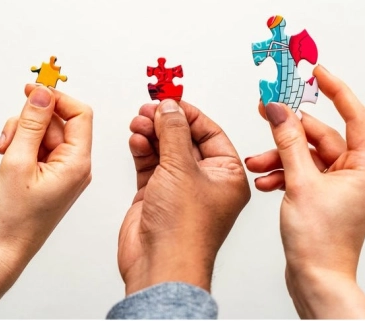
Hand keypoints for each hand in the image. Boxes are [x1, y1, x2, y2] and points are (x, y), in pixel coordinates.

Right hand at [0, 84, 92, 266]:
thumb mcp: (17, 161)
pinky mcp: (50, 176)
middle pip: (58, 122)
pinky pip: (39, 148)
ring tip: (4, 154)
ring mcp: (63, 171)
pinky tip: (7, 159)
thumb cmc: (13, 217)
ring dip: (21, 134)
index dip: (57, 98)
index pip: (80, 114)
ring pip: (44, 133)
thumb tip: (43, 93)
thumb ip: (31, 123)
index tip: (32, 91)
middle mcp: (76, 165)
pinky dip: (21, 147)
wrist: (3, 252)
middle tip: (8, 140)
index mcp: (78, 162)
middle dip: (29, 122)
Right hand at [118, 100, 249, 294]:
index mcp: (228, 175)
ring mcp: (180, 189)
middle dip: (166, 123)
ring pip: (165, 150)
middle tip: (150, 109)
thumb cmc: (185, 229)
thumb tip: (170, 108)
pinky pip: (150, 165)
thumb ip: (173, 132)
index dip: (190, 114)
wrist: (160, 264)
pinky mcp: (157, 197)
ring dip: (152, 134)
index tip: (171, 100)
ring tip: (139, 122)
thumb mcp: (182, 168)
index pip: (211, 133)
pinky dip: (143, 150)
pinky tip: (137, 140)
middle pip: (186, 139)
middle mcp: (206, 181)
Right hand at [245, 66, 364, 318]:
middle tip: (266, 112)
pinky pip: (301, 174)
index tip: (317, 71)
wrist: (316, 281)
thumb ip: (288, 142)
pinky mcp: (323, 198)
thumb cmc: (320, 242)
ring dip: (279, 157)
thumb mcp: (300, 183)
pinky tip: (264, 181)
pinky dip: (281, 174)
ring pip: (306, 157)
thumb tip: (280, 111)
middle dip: (288, 133)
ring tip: (255, 163)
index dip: (336, 90)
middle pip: (321, 138)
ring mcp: (340, 188)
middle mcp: (357, 175)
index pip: (355, 116)